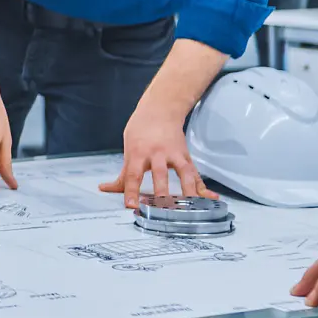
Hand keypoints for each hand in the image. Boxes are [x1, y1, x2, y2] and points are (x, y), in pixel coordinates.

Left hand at [100, 98, 214, 208]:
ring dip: (187, 191)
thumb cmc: (141, 129)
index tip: (131, 205)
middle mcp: (157, 153)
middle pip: (160, 174)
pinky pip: (195, 174)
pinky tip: (211, 198)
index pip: (133, 174)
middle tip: (162, 208)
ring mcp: (174, 155)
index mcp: (139, 152)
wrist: (161, 109)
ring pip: (183, 173)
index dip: (131, 191)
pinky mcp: (186, 157)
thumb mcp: (129, 149)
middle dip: (161, 191)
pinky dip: (203, 187)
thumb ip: (124, 173)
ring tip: (189, 208)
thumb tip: (106, 188)